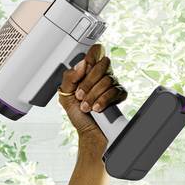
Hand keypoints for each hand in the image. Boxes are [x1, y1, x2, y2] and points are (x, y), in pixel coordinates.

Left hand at [57, 44, 125, 158]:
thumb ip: (69, 77)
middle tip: (80, 95)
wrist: (89, 132)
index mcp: (88, 71)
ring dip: (93, 96)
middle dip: (88, 83)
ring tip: (86, 106)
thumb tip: (82, 64)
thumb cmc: (78, 114)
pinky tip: (97, 108)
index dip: (92, 54)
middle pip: (103, 63)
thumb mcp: (65, 95)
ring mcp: (112, 84)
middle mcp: (102, 75)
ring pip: (107, 79)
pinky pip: (115, 91)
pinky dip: (103, 101)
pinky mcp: (120, 95)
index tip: (85, 66)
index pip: (96, 51)